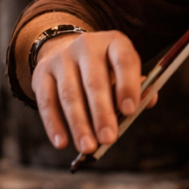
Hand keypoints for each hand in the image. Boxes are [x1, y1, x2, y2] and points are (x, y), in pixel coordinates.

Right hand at [31, 30, 155, 152]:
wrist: (63, 50)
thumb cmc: (103, 68)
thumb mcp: (122, 70)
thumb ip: (136, 88)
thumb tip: (147, 102)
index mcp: (113, 42)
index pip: (124, 60)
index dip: (128, 86)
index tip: (129, 111)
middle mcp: (86, 46)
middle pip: (94, 81)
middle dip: (102, 113)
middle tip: (108, 138)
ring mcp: (61, 58)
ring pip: (69, 94)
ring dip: (79, 124)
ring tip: (88, 147)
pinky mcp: (41, 73)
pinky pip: (46, 101)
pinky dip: (54, 124)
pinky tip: (62, 142)